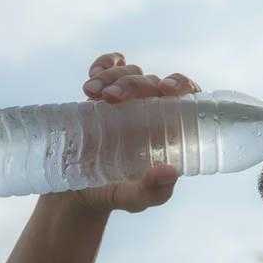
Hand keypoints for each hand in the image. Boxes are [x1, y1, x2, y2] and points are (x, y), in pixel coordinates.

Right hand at [70, 52, 202, 214]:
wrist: (76, 193)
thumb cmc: (115, 194)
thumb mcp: (135, 200)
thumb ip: (153, 191)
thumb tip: (171, 172)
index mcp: (169, 128)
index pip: (186, 95)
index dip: (182, 84)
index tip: (166, 89)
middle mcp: (152, 110)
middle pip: (153, 82)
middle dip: (134, 83)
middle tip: (112, 97)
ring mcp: (127, 100)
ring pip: (130, 72)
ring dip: (113, 75)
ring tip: (91, 92)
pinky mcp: (102, 96)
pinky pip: (110, 67)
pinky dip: (105, 62)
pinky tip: (94, 72)